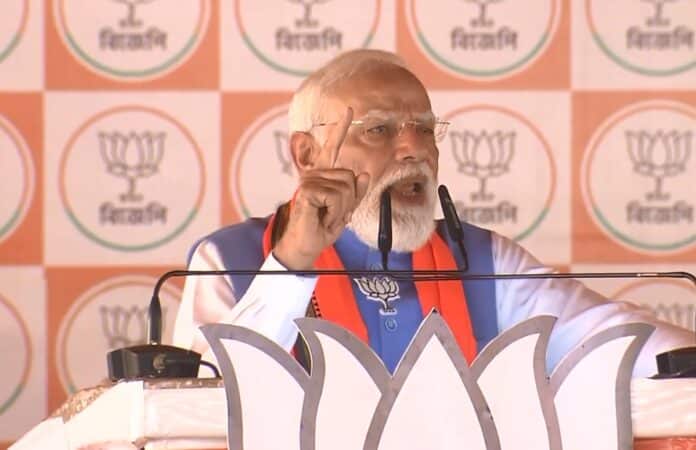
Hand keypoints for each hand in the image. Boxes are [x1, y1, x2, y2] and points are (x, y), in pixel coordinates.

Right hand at [274, 108, 369, 269]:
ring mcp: (310, 180)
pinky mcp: (308, 190)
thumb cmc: (322, 226)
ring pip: (346, 188)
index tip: (349, 110)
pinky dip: (336, 212)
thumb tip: (363, 173)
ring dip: (341, 209)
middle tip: (332, 214)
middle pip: (351, 177)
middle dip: (349, 201)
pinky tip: (321, 217)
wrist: (307, 244)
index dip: (340, 129)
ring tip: (326, 216)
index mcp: (323, 174)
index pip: (332, 148)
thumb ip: (355, 192)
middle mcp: (315, 173)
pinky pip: (337, 197)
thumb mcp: (345, 210)